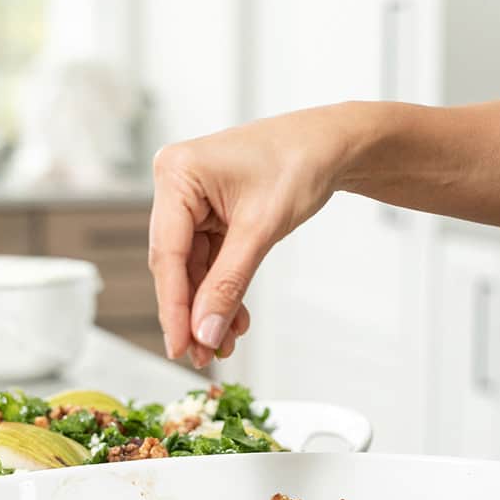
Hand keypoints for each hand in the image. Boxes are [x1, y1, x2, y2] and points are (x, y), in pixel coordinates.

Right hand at [149, 105, 354, 367]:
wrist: (332, 145)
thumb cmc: (299, 162)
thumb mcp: (261, 229)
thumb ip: (229, 284)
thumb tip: (205, 331)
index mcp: (177, 173)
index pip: (167, 253)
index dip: (173, 306)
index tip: (179, 345)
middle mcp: (177, 185)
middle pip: (176, 264)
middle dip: (193, 312)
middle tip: (201, 354)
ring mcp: (193, 201)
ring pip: (193, 269)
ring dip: (209, 307)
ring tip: (224, 343)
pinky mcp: (210, 214)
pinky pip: (210, 261)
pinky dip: (223, 290)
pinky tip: (234, 319)